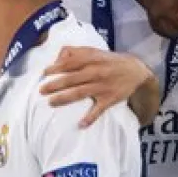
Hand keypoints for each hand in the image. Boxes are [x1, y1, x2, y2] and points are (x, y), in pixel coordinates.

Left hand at [40, 47, 154, 126]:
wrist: (136, 71)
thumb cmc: (108, 61)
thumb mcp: (93, 51)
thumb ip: (74, 52)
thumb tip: (56, 59)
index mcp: (91, 60)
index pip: (69, 63)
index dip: (56, 68)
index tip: (44, 73)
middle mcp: (96, 73)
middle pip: (72, 79)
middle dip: (55, 85)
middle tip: (41, 90)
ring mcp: (102, 87)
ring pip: (80, 93)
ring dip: (64, 99)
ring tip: (51, 103)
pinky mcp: (109, 99)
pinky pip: (98, 110)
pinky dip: (90, 118)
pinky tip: (81, 125)